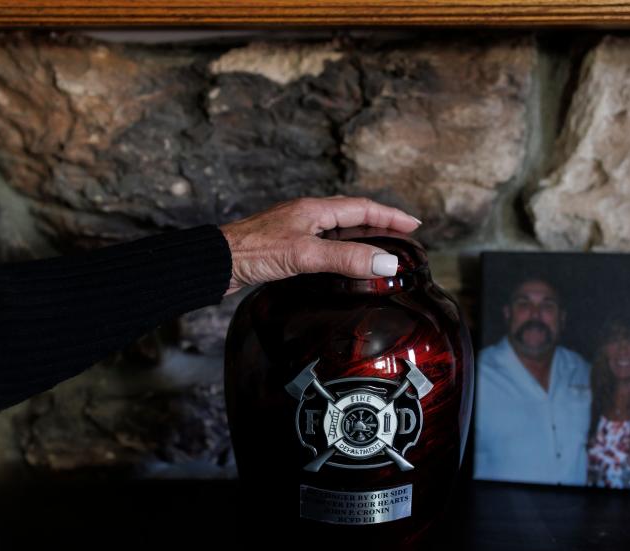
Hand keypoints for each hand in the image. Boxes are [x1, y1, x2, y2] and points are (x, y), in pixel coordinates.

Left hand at [219, 196, 421, 295]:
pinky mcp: (286, 249)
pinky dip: (341, 252)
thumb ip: (346, 258)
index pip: (363, 207)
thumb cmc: (253, 251)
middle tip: (403, 235)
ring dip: (362, 238)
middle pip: (353, 215)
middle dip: (380, 224)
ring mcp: (296, 231)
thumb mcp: (305, 255)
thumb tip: (385, 262)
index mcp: (314, 209)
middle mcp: (307, 216)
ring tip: (381, 250)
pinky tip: (342, 265)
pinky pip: (324, 246)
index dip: (390, 215)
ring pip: (338, 231)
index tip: (413, 223)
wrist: (216, 263)